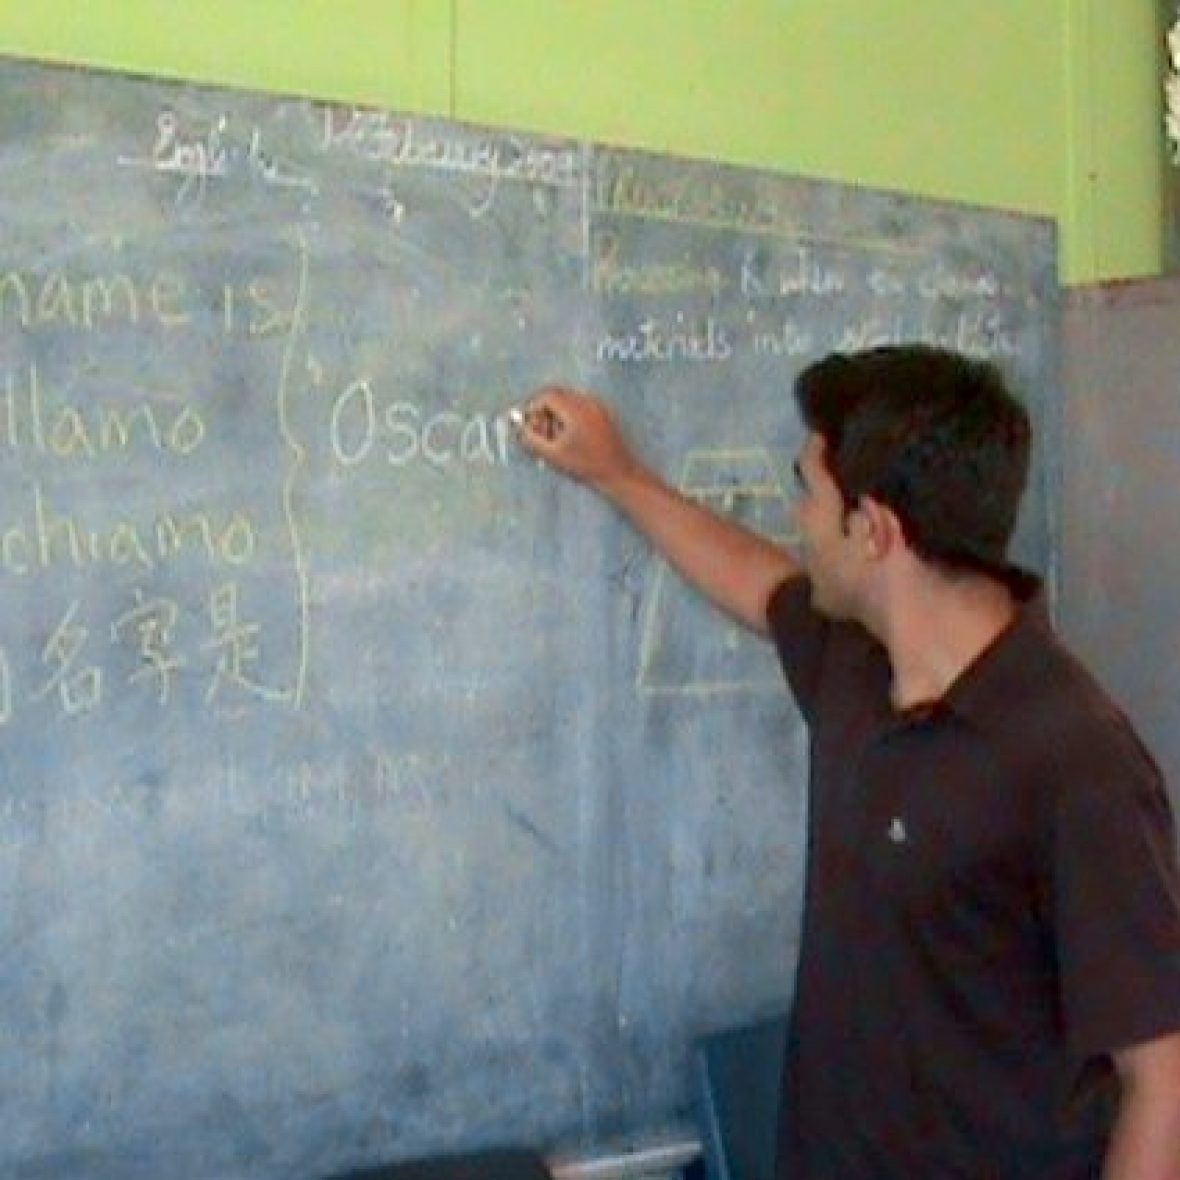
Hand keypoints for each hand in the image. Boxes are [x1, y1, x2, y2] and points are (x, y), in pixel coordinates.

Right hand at [515, 386, 638, 491]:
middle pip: (558, 395)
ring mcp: (598, 407)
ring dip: (557, 413)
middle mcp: (587, 402)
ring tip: (555, 437)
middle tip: (540, 431)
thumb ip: (532, 440)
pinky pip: (580, 406)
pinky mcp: (603, 414)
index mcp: (575, 409)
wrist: (618, 473)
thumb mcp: (553, 455)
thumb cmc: (586, 466)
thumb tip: (520, 429)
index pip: (547, 396)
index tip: (529, 424)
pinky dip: (570, 416)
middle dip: (545, 410)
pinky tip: (570, 437)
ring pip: (569, 400)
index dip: (534, 408)